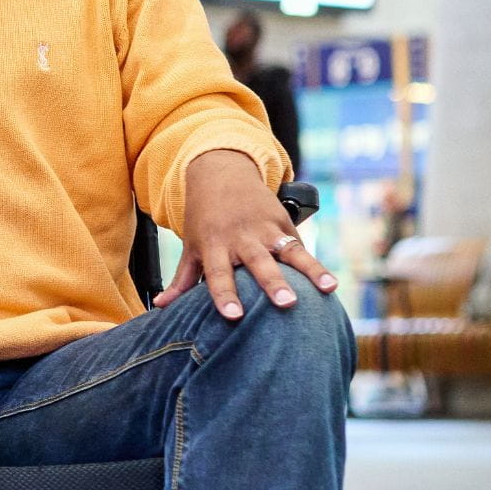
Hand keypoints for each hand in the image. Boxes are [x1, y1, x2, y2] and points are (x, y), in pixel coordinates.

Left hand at [155, 150, 335, 319]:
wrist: (220, 174)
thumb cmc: (203, 219)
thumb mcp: (191, 246)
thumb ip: (182, 280)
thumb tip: (160, 308)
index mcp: (215, 246)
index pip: (218, 275)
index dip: (224, 295)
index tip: (233, 316)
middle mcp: (242, 238)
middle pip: (259, 264)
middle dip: (272, 284)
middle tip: (286, 304)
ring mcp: (266, 230)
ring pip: (290, 253)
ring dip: (308, 271)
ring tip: (327, 289)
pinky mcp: (284, 224)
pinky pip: (301, 247)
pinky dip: (316, 265)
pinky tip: (330, 285)